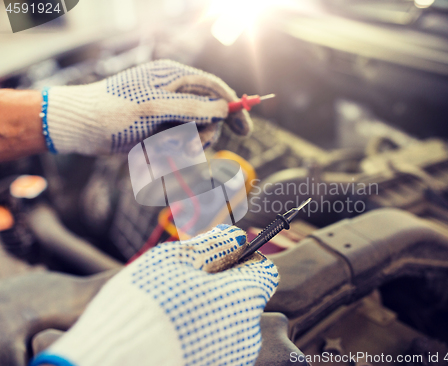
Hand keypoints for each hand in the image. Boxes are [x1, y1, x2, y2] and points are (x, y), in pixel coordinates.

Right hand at [30, 225, 278, 365]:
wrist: (110, 363)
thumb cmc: (143, 307)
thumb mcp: (175, 260)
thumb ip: (213, 245)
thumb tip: (237, 236)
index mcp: (244, 298)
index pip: (264, 271)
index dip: (243, 259)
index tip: (219, 257)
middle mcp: (248, 333)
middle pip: (245, 298)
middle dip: (222, 286)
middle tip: (185, 284)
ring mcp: (233, 358)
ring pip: (229, 322)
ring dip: (210, 311)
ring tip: (173, 312)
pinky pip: (216, 345)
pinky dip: (201, 336)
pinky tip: (172, 335)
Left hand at [42, 60, 252, 154]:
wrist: (81, 128)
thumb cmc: (114, 111)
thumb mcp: (154, 107)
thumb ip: (192, 107)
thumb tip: (224, 108)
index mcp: (174, 78)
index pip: (214, 88)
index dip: (233, 107)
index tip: (246, 130)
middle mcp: (174, 95)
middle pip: (208, 115)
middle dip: (203, 133)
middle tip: (190, 146)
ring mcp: (167, 114)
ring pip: (194, 134)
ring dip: (184, 146)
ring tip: (162, 150)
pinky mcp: (159, 131)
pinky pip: (178, 145)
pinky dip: (170, 154)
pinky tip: (152, 155)